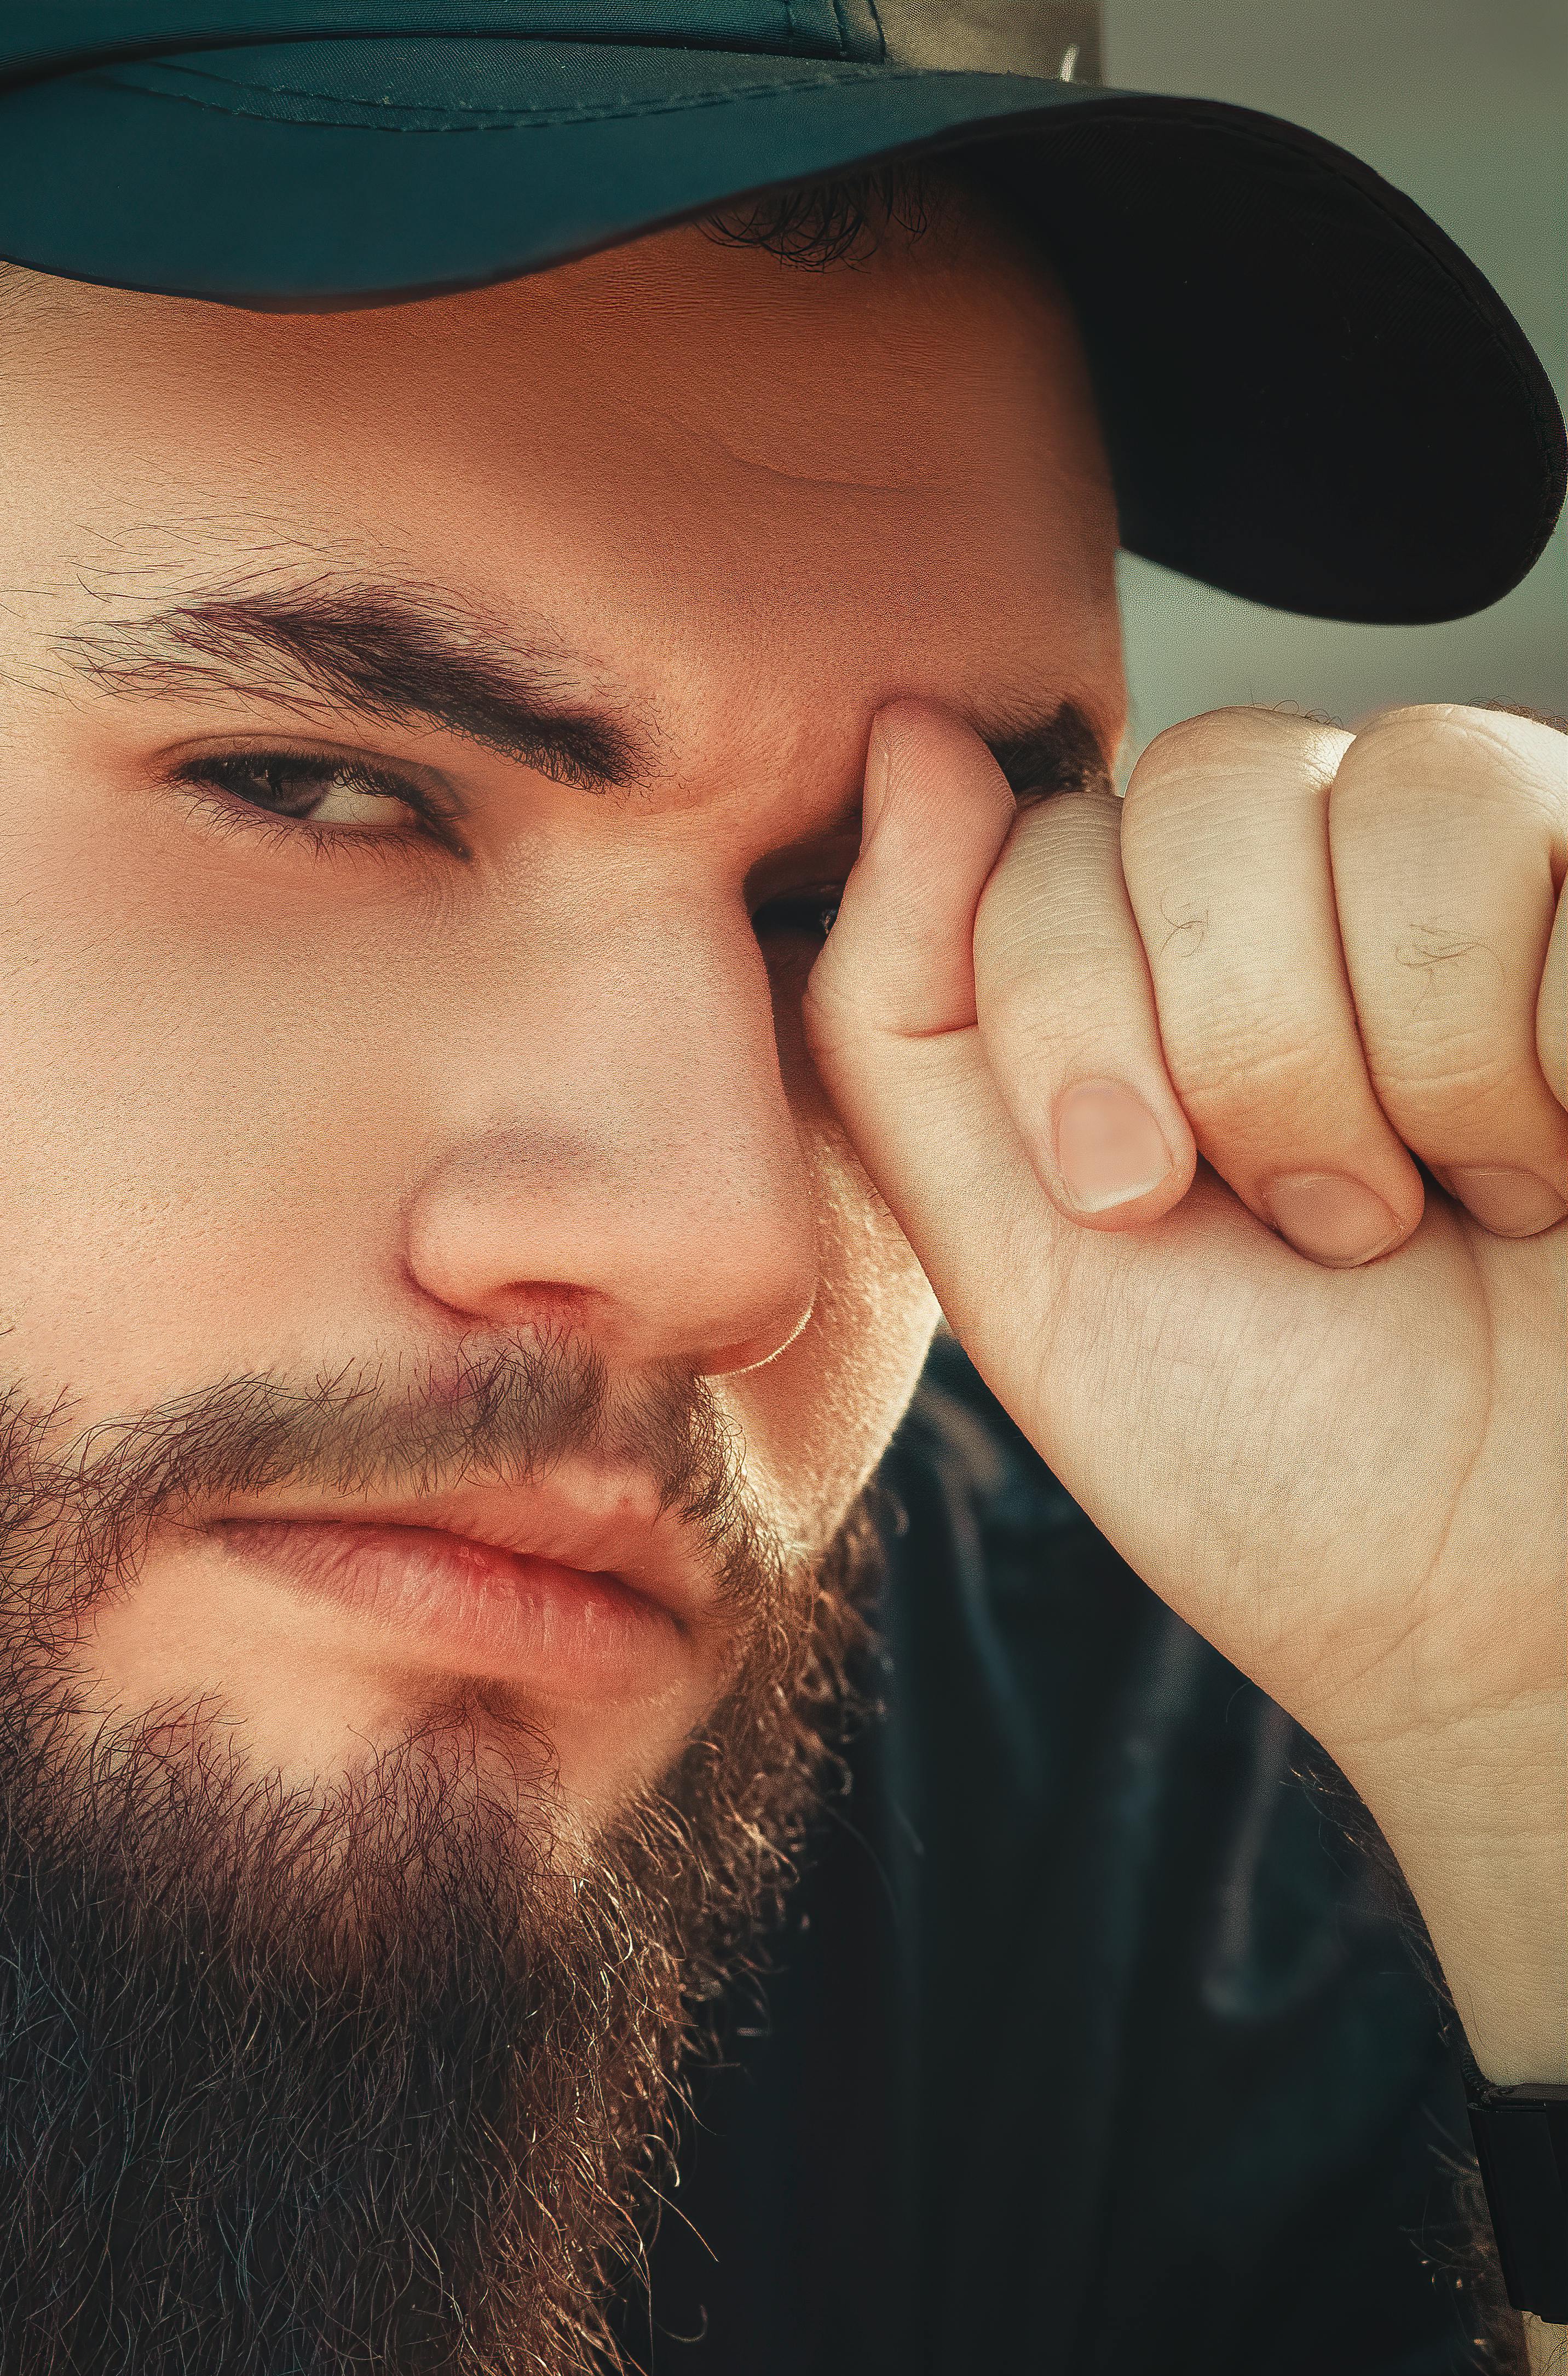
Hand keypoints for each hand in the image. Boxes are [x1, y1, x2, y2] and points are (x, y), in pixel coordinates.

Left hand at [806, 701, 1566, 2080]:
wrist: (1517, 1607)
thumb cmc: (1275, 1453)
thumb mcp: (1019, 1254)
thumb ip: (910, 1008)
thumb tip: (908, 734)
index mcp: (1160, 954)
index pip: (1047, 832)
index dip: (1070, 1033)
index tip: (1139, 1204)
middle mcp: (1338, 875)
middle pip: (1214, 783)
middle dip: (1239, 1055)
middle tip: (1321, 1224)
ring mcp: (1523, 873)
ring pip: (1413, 784)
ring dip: (1408, 1066)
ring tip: (1451, 1203)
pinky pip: (1566, 841)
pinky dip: (1547, 1064)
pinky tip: (1567, 1165)